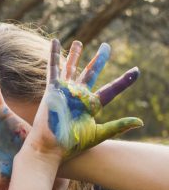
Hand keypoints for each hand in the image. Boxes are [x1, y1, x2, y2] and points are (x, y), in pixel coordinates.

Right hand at [31, 39, 141, 158]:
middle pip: (91, 73)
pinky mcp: (52, 89)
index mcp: (91, 106)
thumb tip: (140, 122)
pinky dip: (53, 55)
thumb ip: (118, 126)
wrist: (50, 147)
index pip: (111, 89)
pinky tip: (54, 41)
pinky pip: (53, 68)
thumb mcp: (98, 134)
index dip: (124, 80)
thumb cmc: (71, 144)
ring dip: (75, 56)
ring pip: (71, 68)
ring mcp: (65, 91)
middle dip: (99, 60)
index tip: (136, 71)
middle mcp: (78, 96)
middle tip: (106, 47)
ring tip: (78, 43)